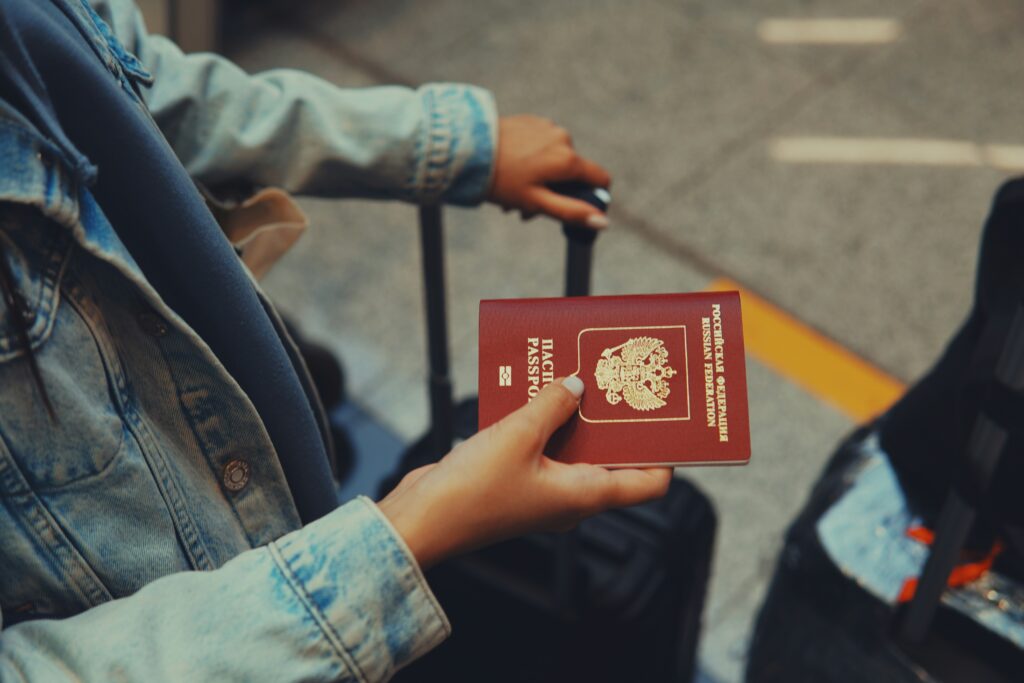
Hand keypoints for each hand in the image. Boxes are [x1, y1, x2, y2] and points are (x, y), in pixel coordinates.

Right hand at [377, 377, 671, 568]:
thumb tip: (577, 385)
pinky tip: (535, 389)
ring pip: (573, 446)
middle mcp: (570, 496)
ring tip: (579, 372)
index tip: (670, 418)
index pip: (648, 483)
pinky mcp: (516, 479)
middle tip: (622, 379)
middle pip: (611, 456)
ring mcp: (542, 489)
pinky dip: (544, 419)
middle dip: (616, 418)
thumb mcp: (518, 435)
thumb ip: (552, 404)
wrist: (421, 521)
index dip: (666, 453)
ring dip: (575, 412)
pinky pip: (542, 445)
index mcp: (585, 495)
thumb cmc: (472, 492)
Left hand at [488, 115, 611, 228]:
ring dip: (541, 178)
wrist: (466, 150)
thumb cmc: (502, 180)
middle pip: (573, 172)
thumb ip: (572, 212)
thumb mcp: (537, 202)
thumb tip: (604, 222)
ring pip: (555, 160)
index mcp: (569, 159)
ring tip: (513, 192)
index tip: (571, 207)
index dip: (590, 197)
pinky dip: (531, 161)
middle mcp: (563, 138)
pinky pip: (541, 146)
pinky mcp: (531, 122)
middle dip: (554, 192)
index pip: (600, 179)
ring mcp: (547, 127)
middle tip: (525, 209)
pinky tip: (511, 170)